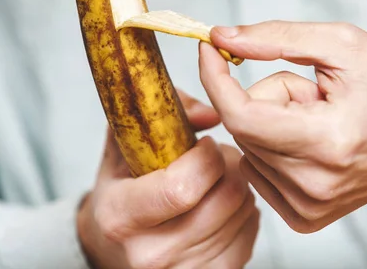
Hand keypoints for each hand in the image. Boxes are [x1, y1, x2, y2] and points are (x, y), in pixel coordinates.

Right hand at [77, 90, 259, 267]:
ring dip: (238, 184)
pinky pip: (252, 231)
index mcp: (119, 216)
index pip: (181, 189)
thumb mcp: (123, 142)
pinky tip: (220, 203)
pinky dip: (244, 210)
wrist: (114, 243)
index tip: (204, 144)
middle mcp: (149, 253)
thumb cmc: (121, 187)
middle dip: (228, 165)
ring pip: (245, 211)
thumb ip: (159, 115)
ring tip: (214, 179)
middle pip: (225, 198)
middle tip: (213, 157)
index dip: (205, 157)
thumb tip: (210, 115)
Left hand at [199, 21, 366, 232]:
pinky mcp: (304, 216)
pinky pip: (256, 168)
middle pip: (244, 126)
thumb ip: (275, 37)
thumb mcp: (343, 45)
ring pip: (248, 146)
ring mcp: (308, 206)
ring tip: (317, 117)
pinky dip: (271, 146)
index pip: (240, 114)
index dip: (215, 78)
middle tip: (310, 92)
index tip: (211, 49)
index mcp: (327, 141)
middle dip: (265, 95)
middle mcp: (314, 183)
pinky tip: (310, 141)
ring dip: (270, 121)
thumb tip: (222, 37)